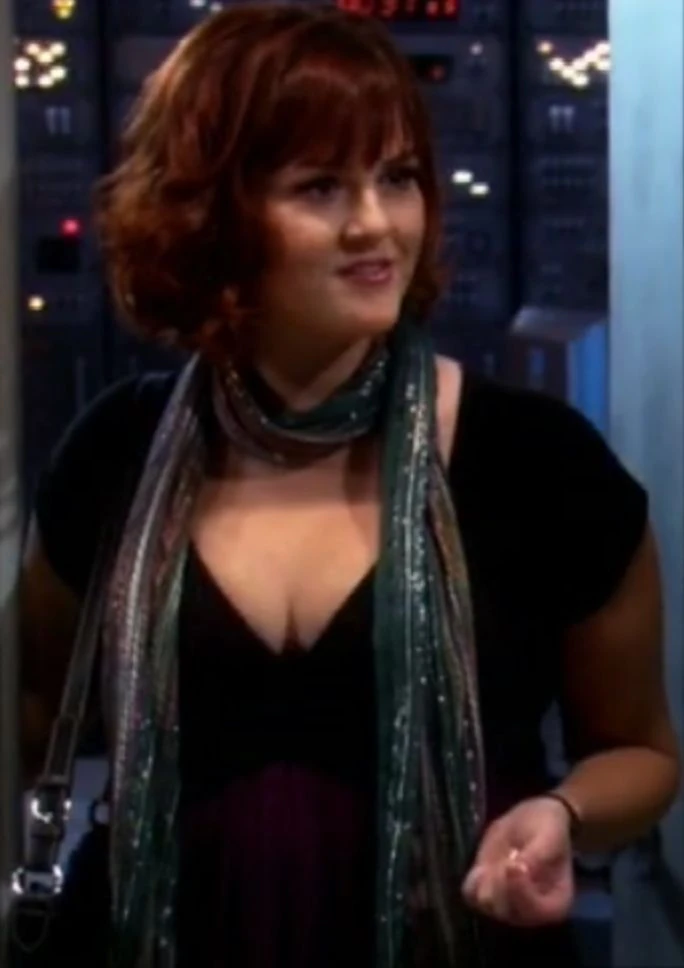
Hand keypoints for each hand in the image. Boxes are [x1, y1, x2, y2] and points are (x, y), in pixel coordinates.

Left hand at [461, 796, 575, 926]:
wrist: (533, 819)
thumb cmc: (548, 828)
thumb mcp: (549, 836)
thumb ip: (536, 856)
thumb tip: (519, 870)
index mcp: (555, 904)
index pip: (534, 910)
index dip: (520, 891)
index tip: (514, 864)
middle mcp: (530, 913)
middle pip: (506, 910)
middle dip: (500, 883)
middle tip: (508, 855)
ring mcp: (507, 905)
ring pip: (486, 904)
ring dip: (486, 881)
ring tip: (499, 859)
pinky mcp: (487, 892)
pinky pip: (471, 895)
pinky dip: (473, 882)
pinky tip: (483, 865)